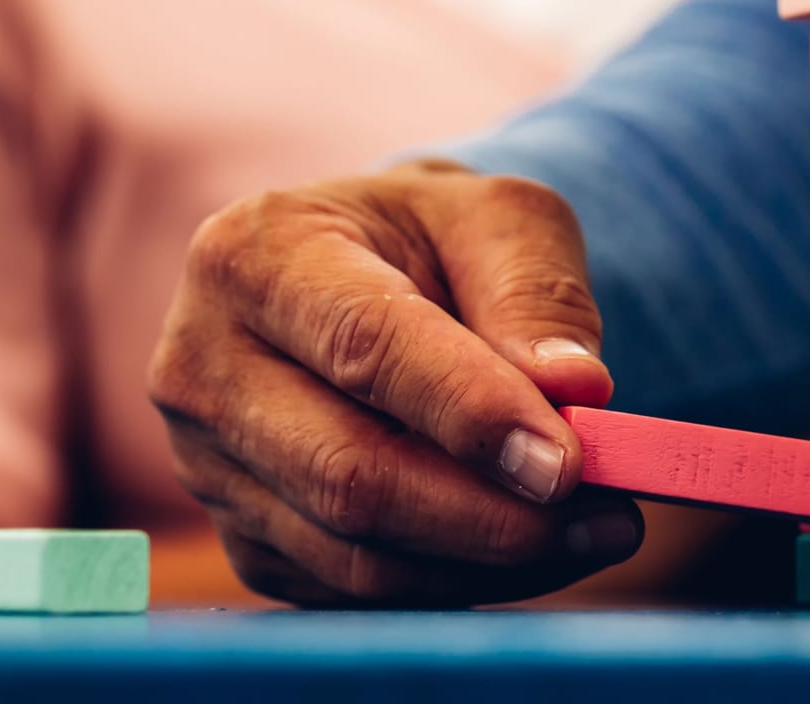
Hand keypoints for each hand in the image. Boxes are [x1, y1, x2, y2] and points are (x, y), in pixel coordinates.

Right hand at [148, 160, 642, 607]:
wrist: (374, 274)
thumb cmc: (436, 239)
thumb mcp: (499, 217)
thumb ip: (536, 294)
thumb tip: (575, 388)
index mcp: (252, 255)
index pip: (365, 346)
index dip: (470, 413)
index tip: (569, 461)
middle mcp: (201, 365)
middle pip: (347, 473)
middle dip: (490, 512)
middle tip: (608, 514)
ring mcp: (208, 465)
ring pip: (353, 553)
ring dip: (489, 562)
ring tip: (597, 529)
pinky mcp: (243, 536)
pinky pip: (353, 593)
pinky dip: (456, 583)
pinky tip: (531, 549)